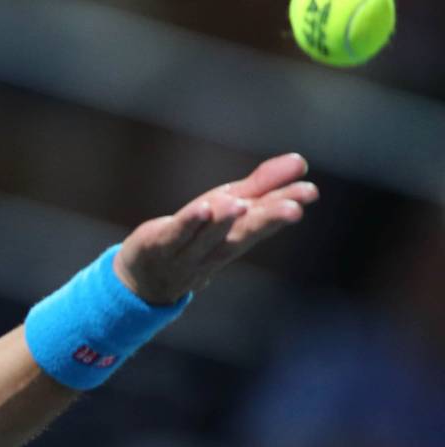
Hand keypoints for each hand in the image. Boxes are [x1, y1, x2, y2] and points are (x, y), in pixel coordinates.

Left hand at [113, 153, 318, 304]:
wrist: (145, 277)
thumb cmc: (195, 236)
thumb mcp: (227, 206)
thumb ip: (262, 185)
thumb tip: (301, 161)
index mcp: (237, 237)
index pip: (263, 222)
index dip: (284, 207)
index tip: (309, 192)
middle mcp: (216, 249)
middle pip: (242, 235)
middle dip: (267, 220)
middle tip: (293, 209)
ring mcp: (186, 253)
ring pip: (208, 238)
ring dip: (224, 221)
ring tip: (239, 203)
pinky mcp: (158, 246)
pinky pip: (175, 235)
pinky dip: (189, 224)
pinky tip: (201, 208)